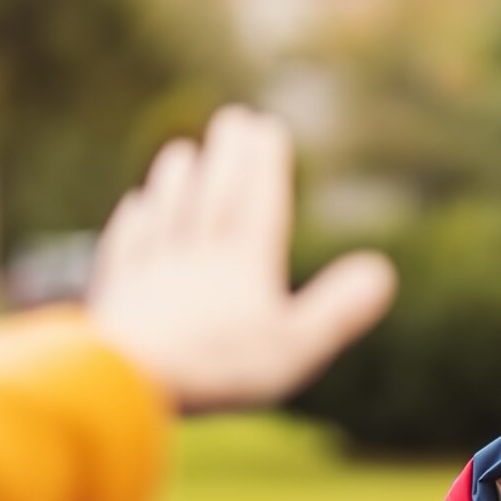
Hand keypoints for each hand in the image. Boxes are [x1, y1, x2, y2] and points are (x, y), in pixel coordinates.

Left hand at [89, 107, 394, 412]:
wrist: (128, 381)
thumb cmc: (218, 368)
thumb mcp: (295, 347)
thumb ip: (338, 309)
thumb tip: (383, 271)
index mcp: (245, 266)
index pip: (259, 204)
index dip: (265, 165)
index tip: (268, 127)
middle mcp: (198, 257)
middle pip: (214, 197)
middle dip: (227, 157)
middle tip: (232, 119)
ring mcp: (153, 272)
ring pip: (167, 214)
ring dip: (176, 180)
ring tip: (180, 151)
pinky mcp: (118, 295)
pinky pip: (128, 247)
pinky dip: (135, 221)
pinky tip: (134, 207)